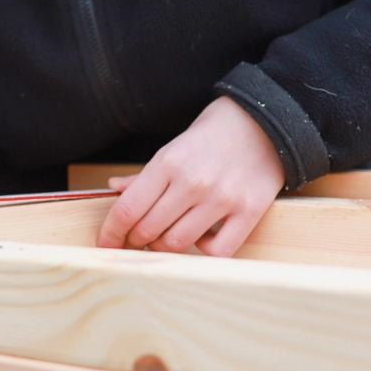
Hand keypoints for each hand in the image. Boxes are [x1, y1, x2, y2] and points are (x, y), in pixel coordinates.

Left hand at [96, 96, 284, 256]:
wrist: (265, 120)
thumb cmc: (214, 132)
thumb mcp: (174, 145)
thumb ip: (145, 174)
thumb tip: (114, 189)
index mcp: (168, 162)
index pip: (128, 208)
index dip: (111, 232)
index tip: (105, 243)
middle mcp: (192, 182)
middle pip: (148, 230)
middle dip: (134, 241)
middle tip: (132, 243)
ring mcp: (221, 199)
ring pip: (177, 243)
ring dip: (164, 249)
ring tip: (163, 241)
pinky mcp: (249, 212)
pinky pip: (218, 251)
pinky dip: (203, 251)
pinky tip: (201, 238)